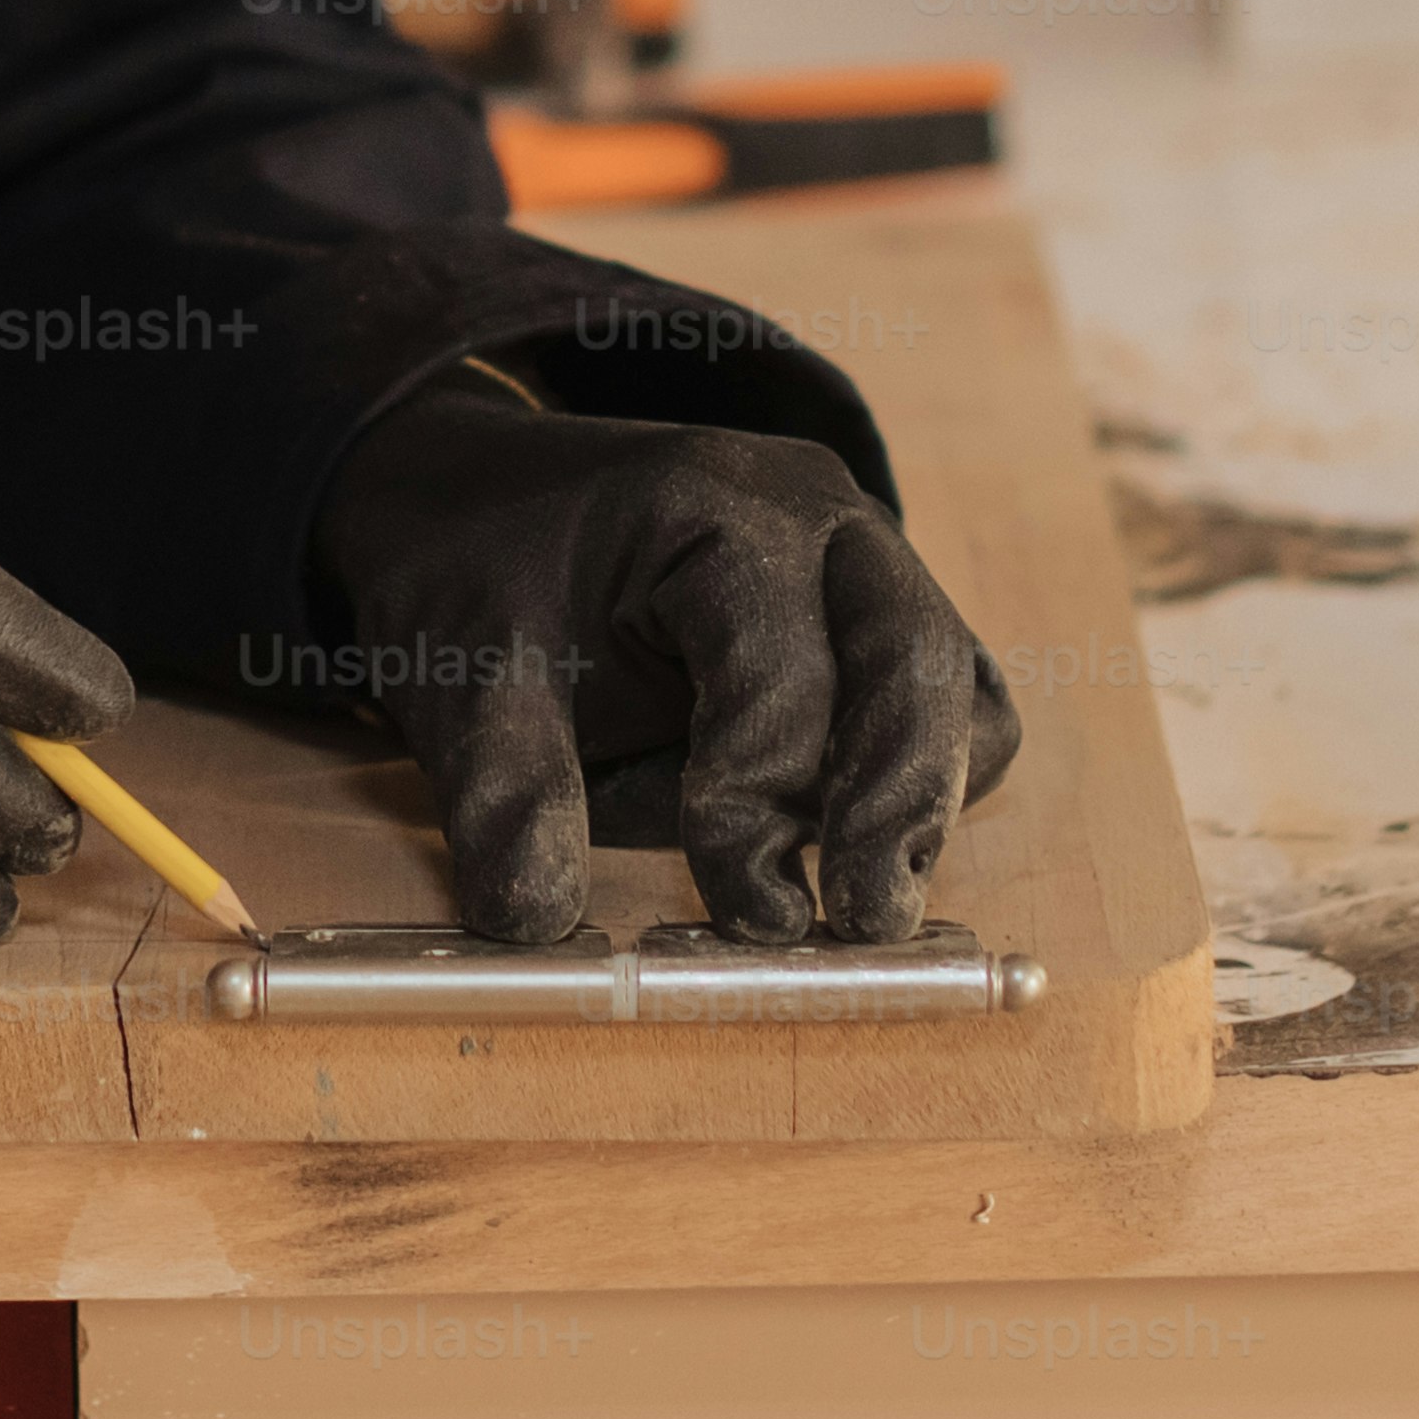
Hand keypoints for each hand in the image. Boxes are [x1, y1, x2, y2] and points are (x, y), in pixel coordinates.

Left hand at [305, 372, 1016, 944]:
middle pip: (916, 662)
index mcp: (715, 509)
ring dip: (909, 795)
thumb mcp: (464, 678)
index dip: (761, 800)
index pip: (779, 671)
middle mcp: (817, 520)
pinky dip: (912, 776)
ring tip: (841, 889)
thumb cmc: (481, 573)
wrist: (475, 499)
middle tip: (861, 920)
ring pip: (954, 687)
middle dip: (896, 804)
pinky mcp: (874, 619)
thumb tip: (539, 919)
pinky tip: (836, 835)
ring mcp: (860, 562)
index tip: (740, 906)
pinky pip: (949, 700)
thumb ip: (505, 795)